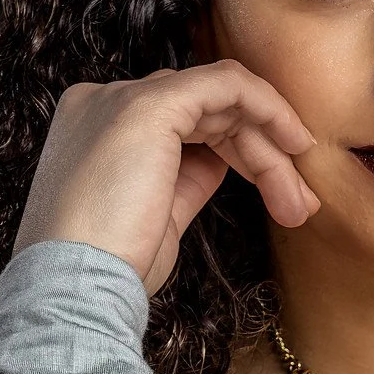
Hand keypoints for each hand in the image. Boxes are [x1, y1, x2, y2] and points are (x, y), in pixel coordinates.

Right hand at [13, 61, 319, 294]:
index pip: (181, 122)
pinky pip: (226, 85)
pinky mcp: (150, 105)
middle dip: (261, 155)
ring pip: (220, 101)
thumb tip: (226, 161)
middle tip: (298, 204)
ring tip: (298, 201)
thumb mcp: (158, 215)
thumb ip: (187, 177)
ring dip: (269, 148)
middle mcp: (103, 102)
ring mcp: (122, 98)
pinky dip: (267, 108)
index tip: (279, 195)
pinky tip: (292, 142)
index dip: (236, 152)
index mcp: (95, 128)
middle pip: (204, 111)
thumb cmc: (111, 269)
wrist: (75, 289)